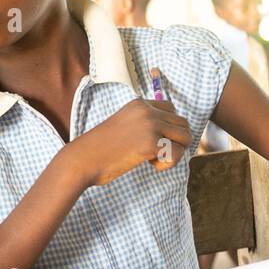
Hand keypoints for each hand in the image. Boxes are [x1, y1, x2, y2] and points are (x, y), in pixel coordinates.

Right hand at [76, 98, 191, 185]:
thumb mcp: (123, 125)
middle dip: (175, 141)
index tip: (152, 141)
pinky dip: (167, 164)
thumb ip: (144, 123)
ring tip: (154, 158)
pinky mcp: (151, 143)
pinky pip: (176, 154)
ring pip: (185, 138)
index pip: (171, 110)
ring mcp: (150, 126)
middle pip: (183, 124)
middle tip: (156, 153)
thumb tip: (169, 133)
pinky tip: (151, 164)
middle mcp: (147, 111)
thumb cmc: (100, 149)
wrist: (83, 159)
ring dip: (174, 152)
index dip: (168, 128)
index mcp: (139, 104)